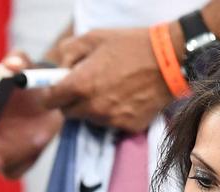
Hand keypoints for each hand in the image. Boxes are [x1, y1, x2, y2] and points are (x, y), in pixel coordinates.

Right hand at [0, 52, 62, 179]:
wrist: (53, 96)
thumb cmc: (28, 80)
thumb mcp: (26, 65)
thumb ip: (18, 59)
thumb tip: (11, 65)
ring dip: (3, 163)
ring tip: (10, 158)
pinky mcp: (15, 160)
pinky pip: (13, 170)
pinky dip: (23, 162)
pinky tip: (36, 146)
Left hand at [46, 27, 172, 132]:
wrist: (170, 59)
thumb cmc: (131, 45)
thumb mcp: (94, 38)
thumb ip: (68, 52)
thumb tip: (57, 68)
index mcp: (80, 85)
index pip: (49, 101)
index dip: (50, 94)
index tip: (56, 89)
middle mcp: (92, 107)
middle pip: (68, 113)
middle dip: (71, 101)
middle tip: (85, 86)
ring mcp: (110, 119)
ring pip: (90, 118)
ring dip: (93, 107)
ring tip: (110, 88)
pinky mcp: (127, 126)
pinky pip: (111, 123)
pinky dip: (114, 113)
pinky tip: (125, 96)